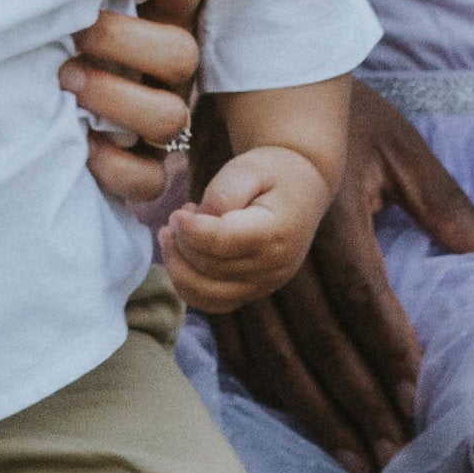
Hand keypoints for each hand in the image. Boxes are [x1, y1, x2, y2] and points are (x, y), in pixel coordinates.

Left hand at [62, 0, 206, 206]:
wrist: (16, 92)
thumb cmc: (47, 19)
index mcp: (161, 12)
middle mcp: (168, 64)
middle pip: (180, 54)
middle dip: (121, 41)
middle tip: (74, 33)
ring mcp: (158, 113)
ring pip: (170, 117)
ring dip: (116, 99)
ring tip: (67, 82)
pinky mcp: (141, 164)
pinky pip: (149, 178)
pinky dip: (116, 168)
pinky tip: (82, 146)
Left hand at [164, 143, 330, 311]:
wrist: (301, 188)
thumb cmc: (271, 173)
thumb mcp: (248, 168)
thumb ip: (222, 194)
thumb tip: (196, 225)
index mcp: (275, 232)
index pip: (221, 243)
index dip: (190, 230)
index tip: (177, 213)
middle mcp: (274, 266)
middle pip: (210, 267)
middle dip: (181, 243)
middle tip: (176, 218)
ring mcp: (266, 284)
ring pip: (207, 293)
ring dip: (178, 267)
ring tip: (172, 237)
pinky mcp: (255, 291)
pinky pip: (214, 303)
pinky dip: (189, 287)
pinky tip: (182, 258)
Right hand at [207, 81, 473, 472]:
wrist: (254, 76)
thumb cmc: (339, 113)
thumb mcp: (400, 145)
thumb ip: (446, 204)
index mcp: (328, 208)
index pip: (363, 299)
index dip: (390, 356)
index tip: (418, 404)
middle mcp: (277, 240)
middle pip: (317, 341)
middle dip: (358, 404)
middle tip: (391, 456)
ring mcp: (237, 256)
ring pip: (272, 353)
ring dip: (313, 410)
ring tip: (352, 456)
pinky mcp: (212, 265)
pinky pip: (234, 340)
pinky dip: (263, 385)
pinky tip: (294, 415)